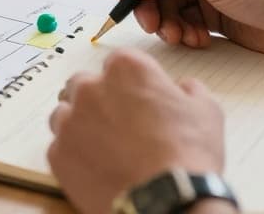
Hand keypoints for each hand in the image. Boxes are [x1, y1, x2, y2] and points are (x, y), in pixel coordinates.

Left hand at [48, 48, 225, 213]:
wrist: (167, 201)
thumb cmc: (187, 155)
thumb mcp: (205, 110)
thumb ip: (188, 89)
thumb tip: (183, 88)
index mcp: (125, 68)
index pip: (118, 63)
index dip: (129, 82)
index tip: (137, 98)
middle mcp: (90, 88)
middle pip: (83, 85)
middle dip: (97, 100)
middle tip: (119, 124)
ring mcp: (70, 121)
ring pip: (65, 115)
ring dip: (81, 126)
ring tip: (107, 149)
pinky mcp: (57, 154)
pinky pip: (61, 148)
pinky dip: (75, 156)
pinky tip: (98, 168)